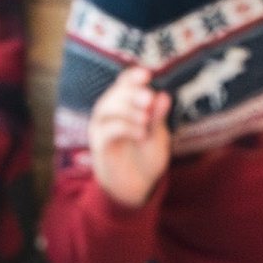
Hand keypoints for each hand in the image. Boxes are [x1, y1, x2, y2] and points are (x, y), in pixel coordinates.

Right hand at [87, 66, 171, 209]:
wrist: (138, 187)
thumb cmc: (146, 157)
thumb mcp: (158, 135)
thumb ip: (158, 117)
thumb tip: (163, 95)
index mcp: (124, 106)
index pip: (124, 83)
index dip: (132, 77)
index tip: (147, 75)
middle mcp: (110, 114)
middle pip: (114, 93)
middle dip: (132, 93)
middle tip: (148, 99)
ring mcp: (102, 130)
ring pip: (106, 108)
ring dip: (127, 109)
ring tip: (146, 119)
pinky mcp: (100, 146)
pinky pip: (107, 130)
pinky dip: (125, 128)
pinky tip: (141, 134)